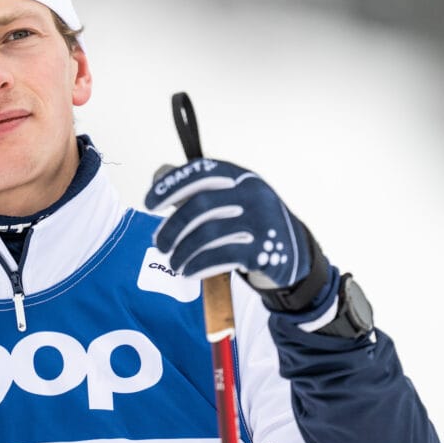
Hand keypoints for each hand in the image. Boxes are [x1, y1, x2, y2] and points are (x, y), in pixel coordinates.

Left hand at [144, 158, 317, 296]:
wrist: (294, 256)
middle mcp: (253, 194)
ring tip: (174, 262)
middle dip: (173, 226)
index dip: (171, 185)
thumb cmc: (250, 224)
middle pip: (200, 205)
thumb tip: (159, 174)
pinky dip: (199, 265)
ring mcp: (261, 222)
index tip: (149, 203)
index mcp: (242, 177)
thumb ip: (196, 187)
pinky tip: (189, 271)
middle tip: (160, 244)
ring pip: (207, 233)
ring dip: (182, 250)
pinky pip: (221, 256)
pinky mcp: (264, 251)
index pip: (201, 171)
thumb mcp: (231, 199)